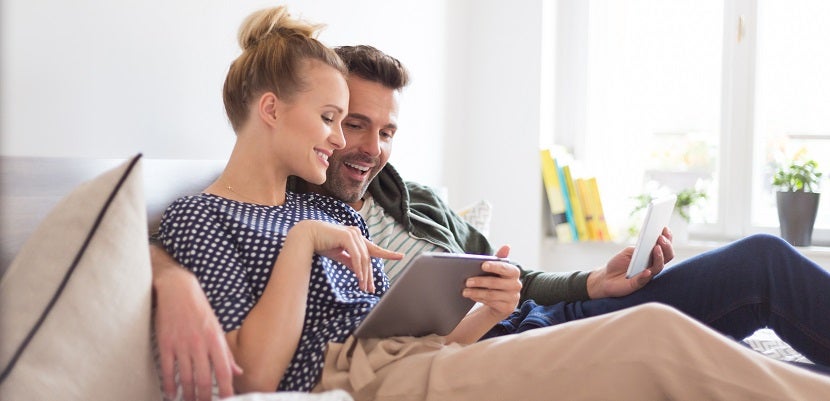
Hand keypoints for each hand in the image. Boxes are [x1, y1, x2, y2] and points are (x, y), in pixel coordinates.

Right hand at [151, 246, 242, 400]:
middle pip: (203, 379)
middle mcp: (199, 343)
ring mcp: (181, 344)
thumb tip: (238, 372)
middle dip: (205, 398)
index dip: (226, 389)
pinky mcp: (165, 343)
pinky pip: (167, 369)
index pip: (223, 371)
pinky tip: (171, 394)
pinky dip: (169, 385)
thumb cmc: (200, 309)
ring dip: (188, 394)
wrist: (177, 289)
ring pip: (185, 378)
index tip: (228, 400)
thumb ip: (226, 353)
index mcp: (215, 340)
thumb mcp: (217, 328)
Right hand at [289, 221, 401, 292]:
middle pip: (369, 258)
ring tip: (364, 287)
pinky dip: (359, 268)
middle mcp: (357, 234)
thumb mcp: (339, 255)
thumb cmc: (322, 244)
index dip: (387, 253)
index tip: (400, 256)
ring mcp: (353, 234)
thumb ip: (350, 261)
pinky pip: (356, 256)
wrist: (306, 236)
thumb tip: (360, 272)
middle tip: (371, 289)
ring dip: (364, 274)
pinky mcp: (347, 236)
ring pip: (363, 258)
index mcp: (356, 238)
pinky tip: (359, 278)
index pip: (374, 248)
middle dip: (370, 275)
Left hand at [462, 245, 521, 318]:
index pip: (505, 268)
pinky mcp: (508, 308)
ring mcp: (513, 298)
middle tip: (467, 281)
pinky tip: (471, 296)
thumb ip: (499, 259)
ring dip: (476, 292)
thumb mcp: (498, 270)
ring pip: (491, 295)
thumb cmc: (498, 281)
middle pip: (496, 283)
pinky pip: (491, 303)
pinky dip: (479, 299)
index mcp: (514, 272)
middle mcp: (516, 285)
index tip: (482, 265)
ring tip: (464, 291)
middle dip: (480, 282)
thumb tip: (506, 246)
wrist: (502, 302)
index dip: (494, 266)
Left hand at [586, 227, 673, 298]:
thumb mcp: (628, 252)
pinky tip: (647, 269)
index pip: (664, 247)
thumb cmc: (618, 263)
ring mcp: (647, 275)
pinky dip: (646, 274)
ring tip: (656, 247)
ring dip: (659, 257)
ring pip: (658, 267)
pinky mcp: (638, 284)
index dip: (667, 238)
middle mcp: (652, 265)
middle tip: (661, 237)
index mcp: (651, 256)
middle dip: (666, 246)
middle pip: (667, 256)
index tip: (665, 228)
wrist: (605, 278)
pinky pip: (644, 279)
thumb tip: (647, 243)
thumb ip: (638, 248)